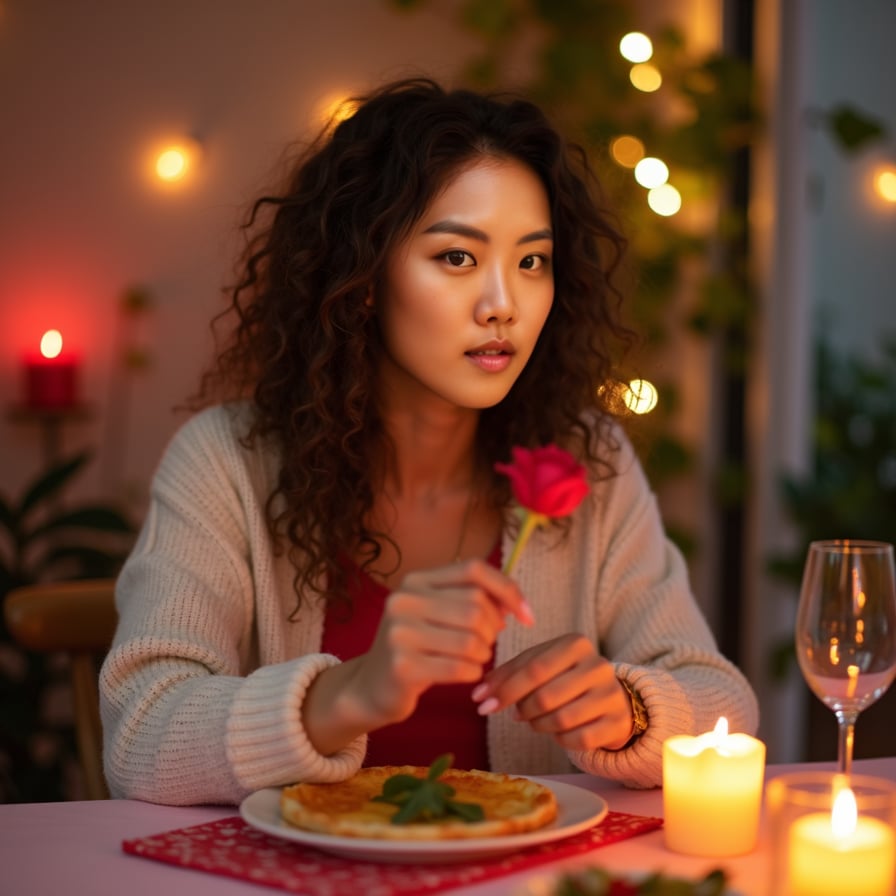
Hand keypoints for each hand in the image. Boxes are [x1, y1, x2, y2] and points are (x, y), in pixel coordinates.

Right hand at [354, 559, 533, 723]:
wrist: (371, 688)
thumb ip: (472, 600)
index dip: (507, 589)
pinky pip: (460, 667)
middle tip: (487, 644)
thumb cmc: (417, 648)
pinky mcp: (402, 666)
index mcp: (415, 581)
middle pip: (475, 606)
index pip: (474, 569)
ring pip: (471, 639)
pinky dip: (473, 672)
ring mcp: (399, 633)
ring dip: (484, 654)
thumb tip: (515, 603)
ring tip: (475, 659)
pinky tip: (465, 674)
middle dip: (493, 630)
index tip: (528, 616)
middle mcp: (403, 600)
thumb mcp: (438, 614)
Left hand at [471, 633, 634, 750]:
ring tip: (536, 721)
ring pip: (560, 720)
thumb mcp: (539, 665)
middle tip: (517, 714)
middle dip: (523, 710)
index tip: (481, 703)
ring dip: (539, 726)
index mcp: (576, 643)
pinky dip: (560, 740)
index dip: (504, 689)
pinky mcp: (618, 722)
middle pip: (545, 697)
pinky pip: (578, 740)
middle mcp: (598, 665)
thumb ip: (508, 674)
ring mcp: (611, 694)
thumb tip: (479, 694)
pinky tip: (558, 731)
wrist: (611, 698)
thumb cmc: (565, 678)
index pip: (534, 668)